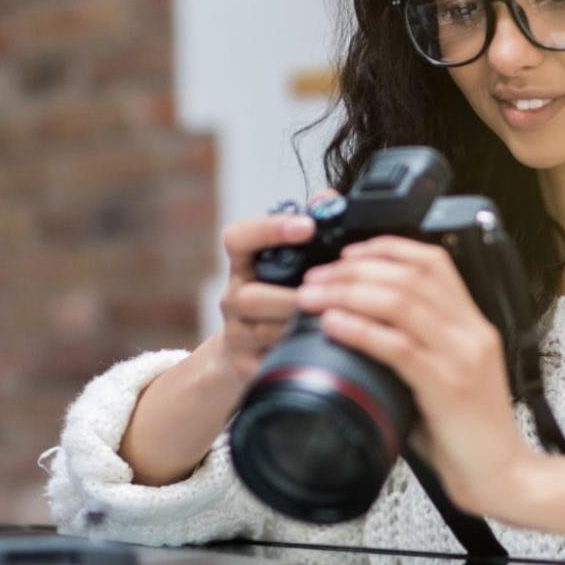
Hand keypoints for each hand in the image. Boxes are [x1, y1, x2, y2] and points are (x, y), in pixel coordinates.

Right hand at [210, 195, 330, 382]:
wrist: (244, 352)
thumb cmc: (279, 297)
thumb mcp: (289, 262)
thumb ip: (308, 229)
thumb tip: (329, 198)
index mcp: (244, 265)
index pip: (238, 238)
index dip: (269, 229)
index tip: (307, 227)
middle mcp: (233, 297)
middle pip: (250, 296)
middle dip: (289, 297)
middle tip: (325, 295)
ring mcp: (236, 334)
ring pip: (263, 332)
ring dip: (298, 327)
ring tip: (330, 322)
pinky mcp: (244, 366)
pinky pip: (270, 363)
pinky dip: (297, 358)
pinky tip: (320, 352)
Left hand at [293, 236, 534, 512]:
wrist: (503, 477)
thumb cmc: (469, 436)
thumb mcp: (445, 381)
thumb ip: (414, 354)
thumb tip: (360, 338)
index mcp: (472, 326)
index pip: (434, 263)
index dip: (386, 249)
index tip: (348, 253)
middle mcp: (471, 332)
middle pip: (409, 275)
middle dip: (354, 269)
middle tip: (317, 277)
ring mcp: (462, 357)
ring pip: (400, 301)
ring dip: (348, 292)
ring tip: (313, 297)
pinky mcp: (448, 386)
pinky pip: (398, 346)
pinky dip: (360, 329)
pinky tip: (333, 325)